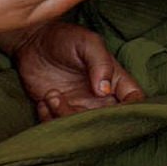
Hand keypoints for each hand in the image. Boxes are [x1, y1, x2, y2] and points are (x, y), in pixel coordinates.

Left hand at [10, 22, 144, 119]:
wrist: (32, 42)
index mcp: (115, 80)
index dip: (131, 109)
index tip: (112, 108)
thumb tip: (106, 91)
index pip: (134, 100)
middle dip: (88, 119)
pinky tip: (45, 99)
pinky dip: (49, 118)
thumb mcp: (87, 43)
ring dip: (64, 116)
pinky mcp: (58, 111)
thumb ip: (101, 63)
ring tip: (51, 95)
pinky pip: (59, 126)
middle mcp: (100, 97)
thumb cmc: (65, 38)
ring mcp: (79, 105)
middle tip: (69, 101)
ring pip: (81, 127)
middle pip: (106, 120)